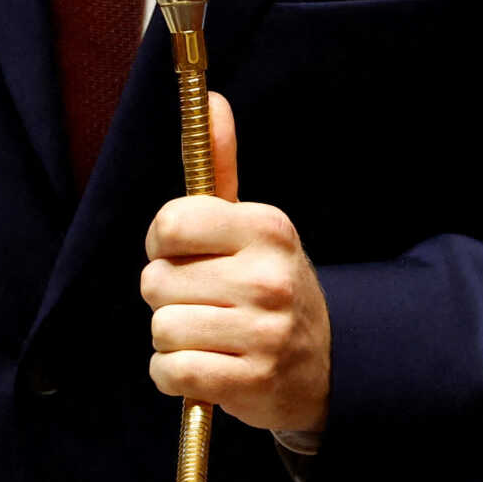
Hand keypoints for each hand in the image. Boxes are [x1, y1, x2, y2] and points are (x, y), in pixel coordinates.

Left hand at [142, 93, 330, 433]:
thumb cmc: (268, 287)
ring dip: (172, 339)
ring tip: (208, 336)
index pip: (170, 224)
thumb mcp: (253, 227)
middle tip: (204, 303)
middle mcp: (268, 276)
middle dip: (167, 296)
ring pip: (162, 328)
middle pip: (157, 281)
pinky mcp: (253, 382)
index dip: (162, 244)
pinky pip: (172, 372)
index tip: (180, 255)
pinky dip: (173, 375)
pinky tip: (204, 368)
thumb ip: (222, 167)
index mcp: (265, 228)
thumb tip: (211, 99)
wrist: (324, 365)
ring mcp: (264, 332)